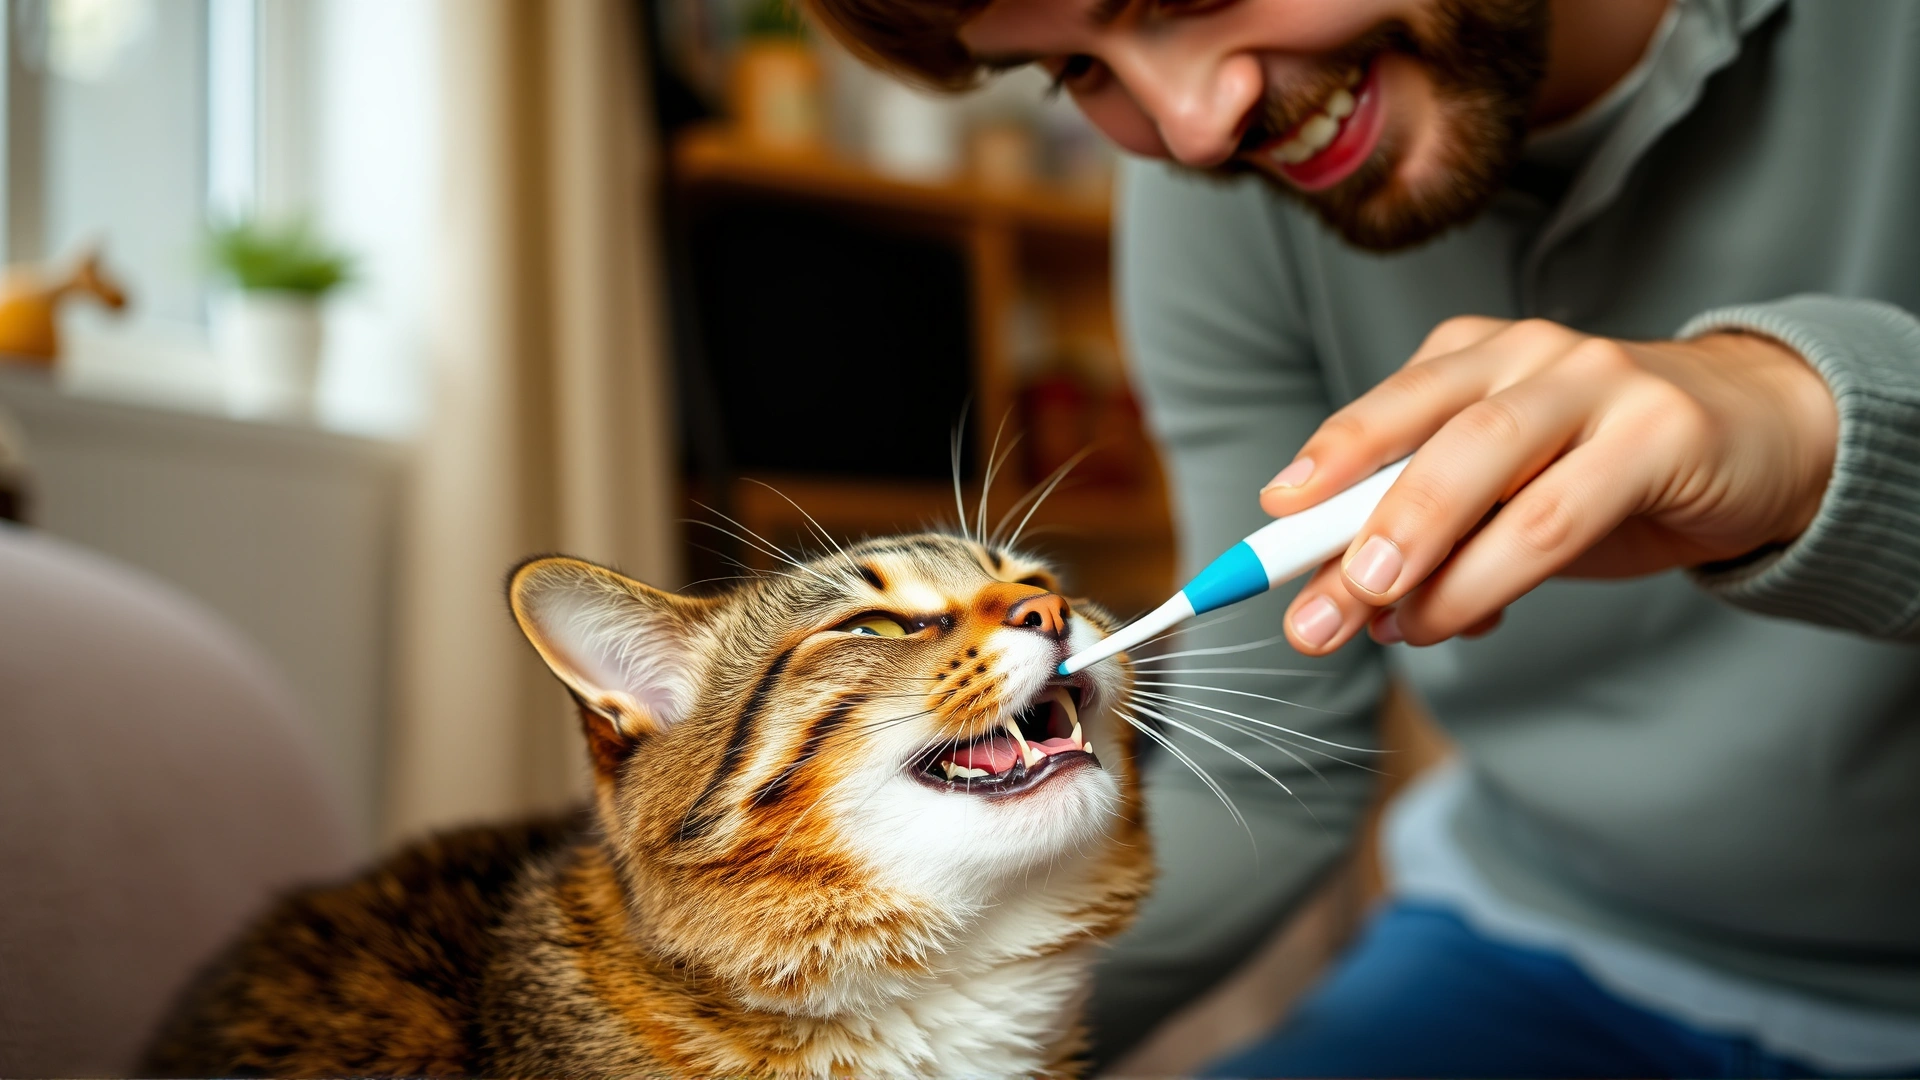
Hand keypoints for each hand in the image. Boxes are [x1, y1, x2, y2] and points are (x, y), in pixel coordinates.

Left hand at [1260, 317, 1838, 654]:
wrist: (1764, 441)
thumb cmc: (1612, 474)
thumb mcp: (1507, 502)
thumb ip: (1434, 540)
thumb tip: (1349, 606)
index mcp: (1471, 359)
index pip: (1376, 417)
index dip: (1316, 475)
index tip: (1262, 540)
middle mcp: (1526, 352)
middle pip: (1418, 428)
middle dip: (1351, 522)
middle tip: (1311, 602)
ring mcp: (1597, 380)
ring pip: (1482, 461)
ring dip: (1418, 548)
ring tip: (1378, 616)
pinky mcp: (1660, 430)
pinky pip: (1556, 511)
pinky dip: (1494, 572)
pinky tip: (1458, 618)